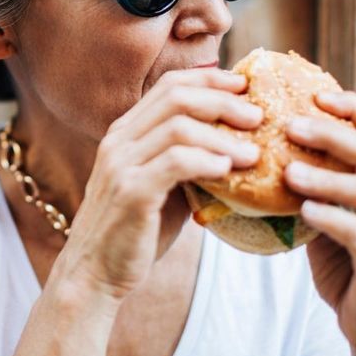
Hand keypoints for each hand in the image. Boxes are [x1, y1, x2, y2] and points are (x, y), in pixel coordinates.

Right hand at [50, 68, 262, 300]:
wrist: (96, 275)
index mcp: (127, 132)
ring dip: (223, 137)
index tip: (245, 86)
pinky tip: (227, 171)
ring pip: (178, 128)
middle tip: (258, 116)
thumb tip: (243, 144)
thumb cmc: (139, 231)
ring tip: (253, 153)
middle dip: (223, 102)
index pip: (170, 85)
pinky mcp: (130, 192)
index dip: (211, 79)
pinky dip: (207, 162)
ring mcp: (121, 165)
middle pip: (177, 98)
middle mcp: (119, 141)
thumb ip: (191, 160)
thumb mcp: (168, 186)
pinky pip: (174, 163)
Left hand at [283, 91, 355, 355]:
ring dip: (327, 176)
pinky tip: (304, 211)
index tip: (318, 95)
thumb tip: (271, 147)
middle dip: (333, 134)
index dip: (354, 109)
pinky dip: (331, 219)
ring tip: (289, 171)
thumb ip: (315, 185)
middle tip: (291, 126)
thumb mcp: (328, 217)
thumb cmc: (344, 265)